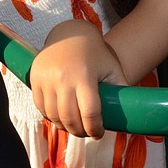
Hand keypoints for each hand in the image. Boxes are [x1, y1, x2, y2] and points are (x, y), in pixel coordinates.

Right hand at [30, 19, 126, 138]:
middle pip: (70, 118)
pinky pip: (40, 107)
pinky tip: (60, 118)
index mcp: (84, 76)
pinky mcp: (34, 78)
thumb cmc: (95, 53)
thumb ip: (121, 89)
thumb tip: (134, 113)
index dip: (95, 129)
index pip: (90, 114)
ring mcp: (45, 79)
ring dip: (64, 127)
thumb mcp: (112, 68)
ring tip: (74, 127)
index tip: (99, 133)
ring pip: (53, 116)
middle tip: (87, 133)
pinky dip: (50, 117)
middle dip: (80, 132)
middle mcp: (62, 78)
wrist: (70, 33)